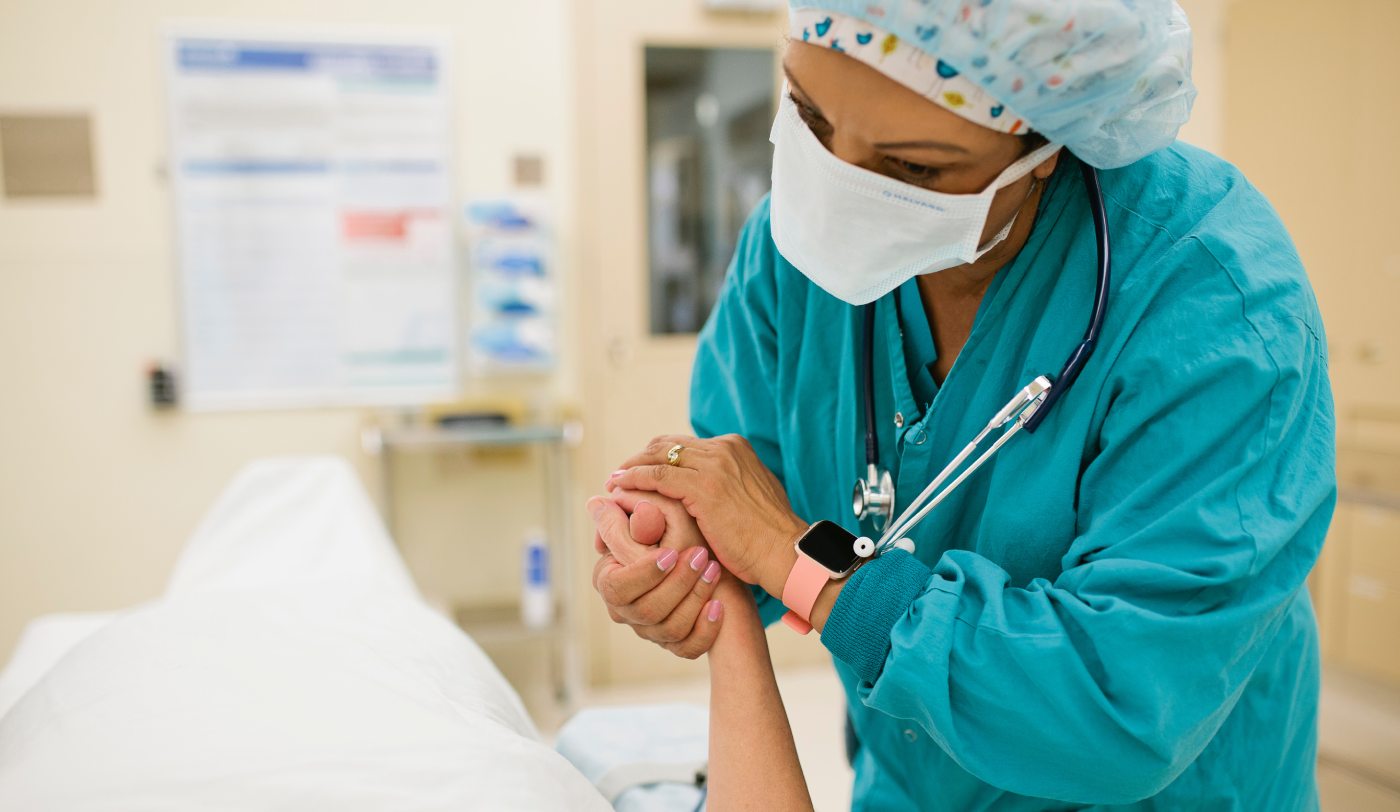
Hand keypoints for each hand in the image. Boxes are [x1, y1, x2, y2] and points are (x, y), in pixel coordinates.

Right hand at [588, 492, 725, 658]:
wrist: (711, 561)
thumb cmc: (676, 534)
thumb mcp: (657, 522)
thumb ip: (630, 519)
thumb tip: (599, 501)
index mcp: (610, 580)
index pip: (616, 587)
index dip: (643, 573)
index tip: (670, 553)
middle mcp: (627, 610)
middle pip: (646, 611)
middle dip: (676, 583)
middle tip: (700, 555)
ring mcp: (652, 631)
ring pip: (670, 629)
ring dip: (695, 598)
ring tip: (714, 569)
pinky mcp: (677, 643)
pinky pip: (689, 648)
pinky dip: (705, 628)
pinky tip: (718, 606)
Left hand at [608, 434, 806, 593]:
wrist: (785, 552)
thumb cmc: (768, 535)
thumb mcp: (751, 495)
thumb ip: (730, 484)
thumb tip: (715, 490)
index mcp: (735, 447)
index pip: (684, 444)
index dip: (657, 457)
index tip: (640, 470)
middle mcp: (723, 449)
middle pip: (667, 445)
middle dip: (639, 458)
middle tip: (619, 475)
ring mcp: (714, 466)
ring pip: (657, 457)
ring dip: (630, 468)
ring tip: (613, 483)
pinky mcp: (703, 488)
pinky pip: (656, 477)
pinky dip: (634, 480)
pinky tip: (619, 489)